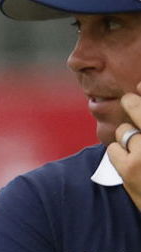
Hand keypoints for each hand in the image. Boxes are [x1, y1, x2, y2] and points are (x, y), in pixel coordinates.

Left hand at [109, 92, 140, 207]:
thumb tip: (137, 89)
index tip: (138, 83)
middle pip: (139, 109)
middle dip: (133, 103)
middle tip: (128, 99)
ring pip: (124, 131)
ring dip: (126, 137)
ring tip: (137, 152)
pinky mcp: (130, 167)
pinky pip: (113, 149)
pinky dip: (117, 154)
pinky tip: (127, 165)